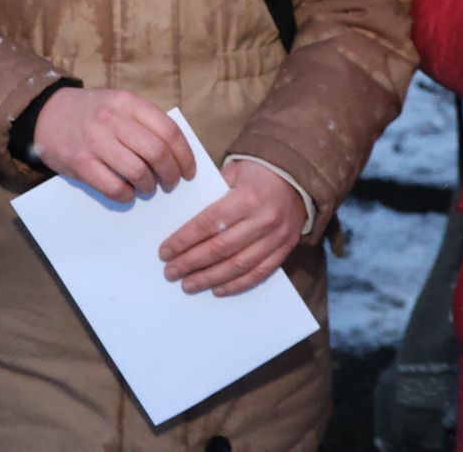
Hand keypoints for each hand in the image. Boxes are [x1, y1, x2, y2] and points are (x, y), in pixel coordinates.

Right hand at [31, 88, 195, 202]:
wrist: (46, 114)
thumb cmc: (92, 113)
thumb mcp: (119, 105)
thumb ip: (144, 122)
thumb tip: (176, 155)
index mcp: (128, 102)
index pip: (168, 131)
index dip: (185, 155)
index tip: (188, 171)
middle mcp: (112, 119)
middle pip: (157, 152)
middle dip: (170, 174)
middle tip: (171, 183)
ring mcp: (95, 141)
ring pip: (138, 172)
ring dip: (149, 186)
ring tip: (148, 188)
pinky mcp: (80, 162)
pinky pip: (114, 187)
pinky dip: (127, 195)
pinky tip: (128, 193)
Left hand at [159, 160, 305, 296]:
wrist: (298, 179)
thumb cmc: (258, 174)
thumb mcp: (234, 172)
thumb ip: (211, 192)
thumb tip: (181, 217)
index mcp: (246, 197)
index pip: (208, 223)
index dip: (184, 240)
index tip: (164, 252)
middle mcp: (263, 219)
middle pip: (221, 248)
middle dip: (191, 263)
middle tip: (170, 273)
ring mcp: (276, 237)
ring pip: (238, 265)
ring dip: (210, 278)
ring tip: (188, 284)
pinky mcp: (285, 249)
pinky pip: (259, 273)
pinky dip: (237, 285)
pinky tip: (217, 289)